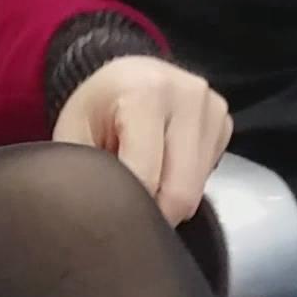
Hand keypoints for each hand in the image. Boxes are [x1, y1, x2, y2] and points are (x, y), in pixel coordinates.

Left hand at [51, 57, 231, 222]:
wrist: (123, 77)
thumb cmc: (94, 109)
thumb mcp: (72, 138)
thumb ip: (85, 175)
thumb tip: (99, 220)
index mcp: (146, 93)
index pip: (146, 177)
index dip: (128, 210)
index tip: (113, 219)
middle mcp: (188, 95)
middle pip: (181, 190)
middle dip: (154, 215)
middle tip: (129, 213)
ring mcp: (211, 108)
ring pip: (197, 190)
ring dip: (168, 199)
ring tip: (143, 179)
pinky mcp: (224, 122)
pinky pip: (207, 177)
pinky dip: (183, 183)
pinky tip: (163, 165)